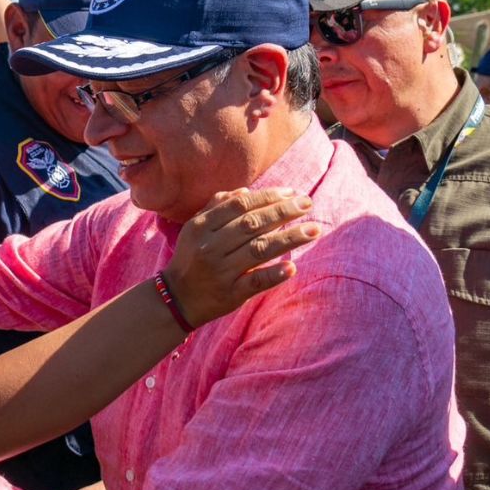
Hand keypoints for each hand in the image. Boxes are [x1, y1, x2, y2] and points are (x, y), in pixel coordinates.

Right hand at [163, 187, 320, 326]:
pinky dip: (273, 274)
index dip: (268, 197)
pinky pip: (254, 282)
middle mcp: (210, 246)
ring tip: (313, 230)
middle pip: (252, 224)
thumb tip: (245, 190)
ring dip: (289, 238)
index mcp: (201, 226)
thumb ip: (216, 207)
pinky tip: (292, 267)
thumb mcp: (195, 229)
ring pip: (259, 250)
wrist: (176, 299)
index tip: (292, 192)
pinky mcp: (230, 294)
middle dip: (283, 212)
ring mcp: (221, 271)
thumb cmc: (191, 259)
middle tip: (308, 203)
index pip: (240, 205)